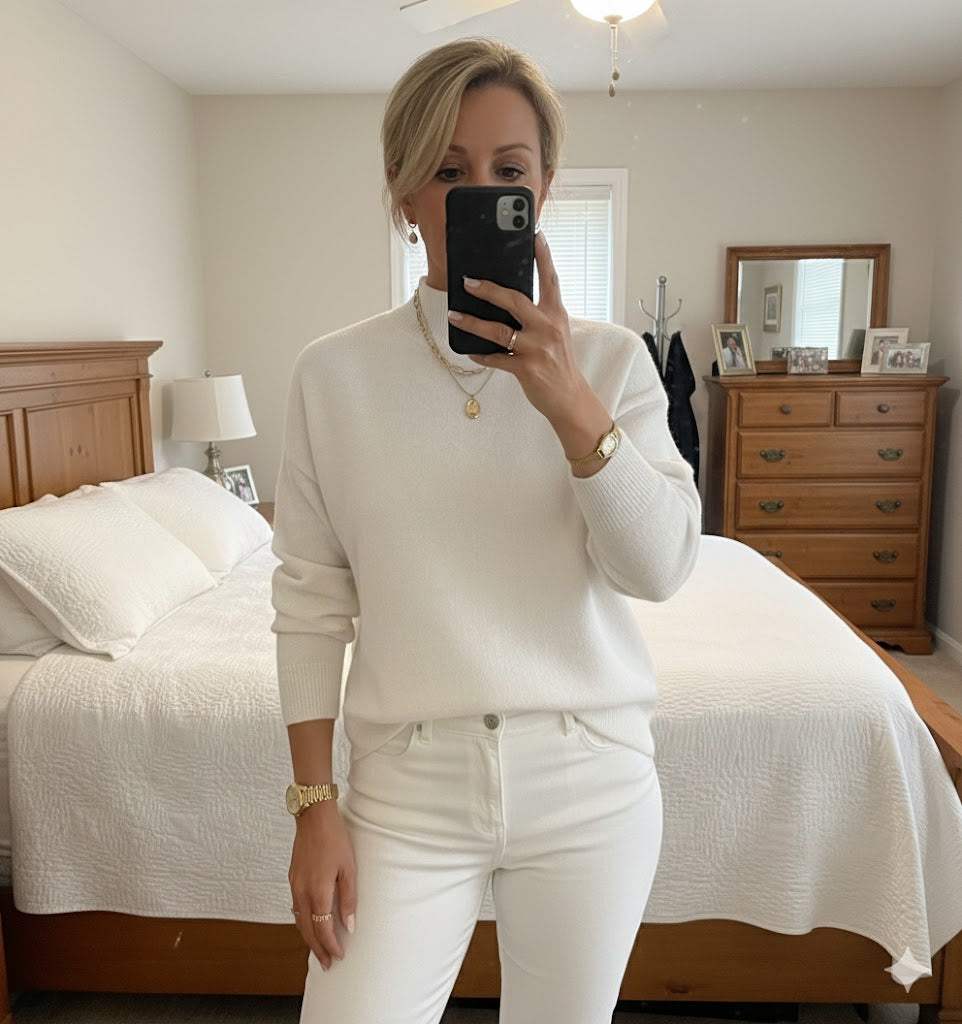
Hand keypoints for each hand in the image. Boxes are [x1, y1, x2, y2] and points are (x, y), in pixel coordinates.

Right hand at [289, 803, 355, 970]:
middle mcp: (302, 892)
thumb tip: (350, 925)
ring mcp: (294, 885)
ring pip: (299, 921)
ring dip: (308, 938)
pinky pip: (295, 908)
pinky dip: (302, 922)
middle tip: (327, 964)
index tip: (339, 956)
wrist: (313, 817)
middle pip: (307, 930)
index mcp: (317, 892)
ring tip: (318, 949)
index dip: (331, 945)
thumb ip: (349, 899)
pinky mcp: (292, 878)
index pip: (323, 929)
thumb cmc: (334, 839)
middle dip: (317, 949)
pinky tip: (309, 923)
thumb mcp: (349, 868)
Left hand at [447, 233, 594, 428]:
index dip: (543, 256)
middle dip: (488, 289)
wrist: (570, 398)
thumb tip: (505, 300)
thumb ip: (537, 315)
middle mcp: (548, 328)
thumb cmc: (559, 362)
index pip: (550, 279)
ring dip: (473, 322)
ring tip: (454, 315)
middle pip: (515, 300)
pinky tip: (469, 349)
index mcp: (556, 314)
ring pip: (498, 330)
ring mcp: (537, 349)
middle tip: (468, 281)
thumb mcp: (556, 332)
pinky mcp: (526, 369)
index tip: (535, 235)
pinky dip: (480, 354)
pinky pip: (496, 358)